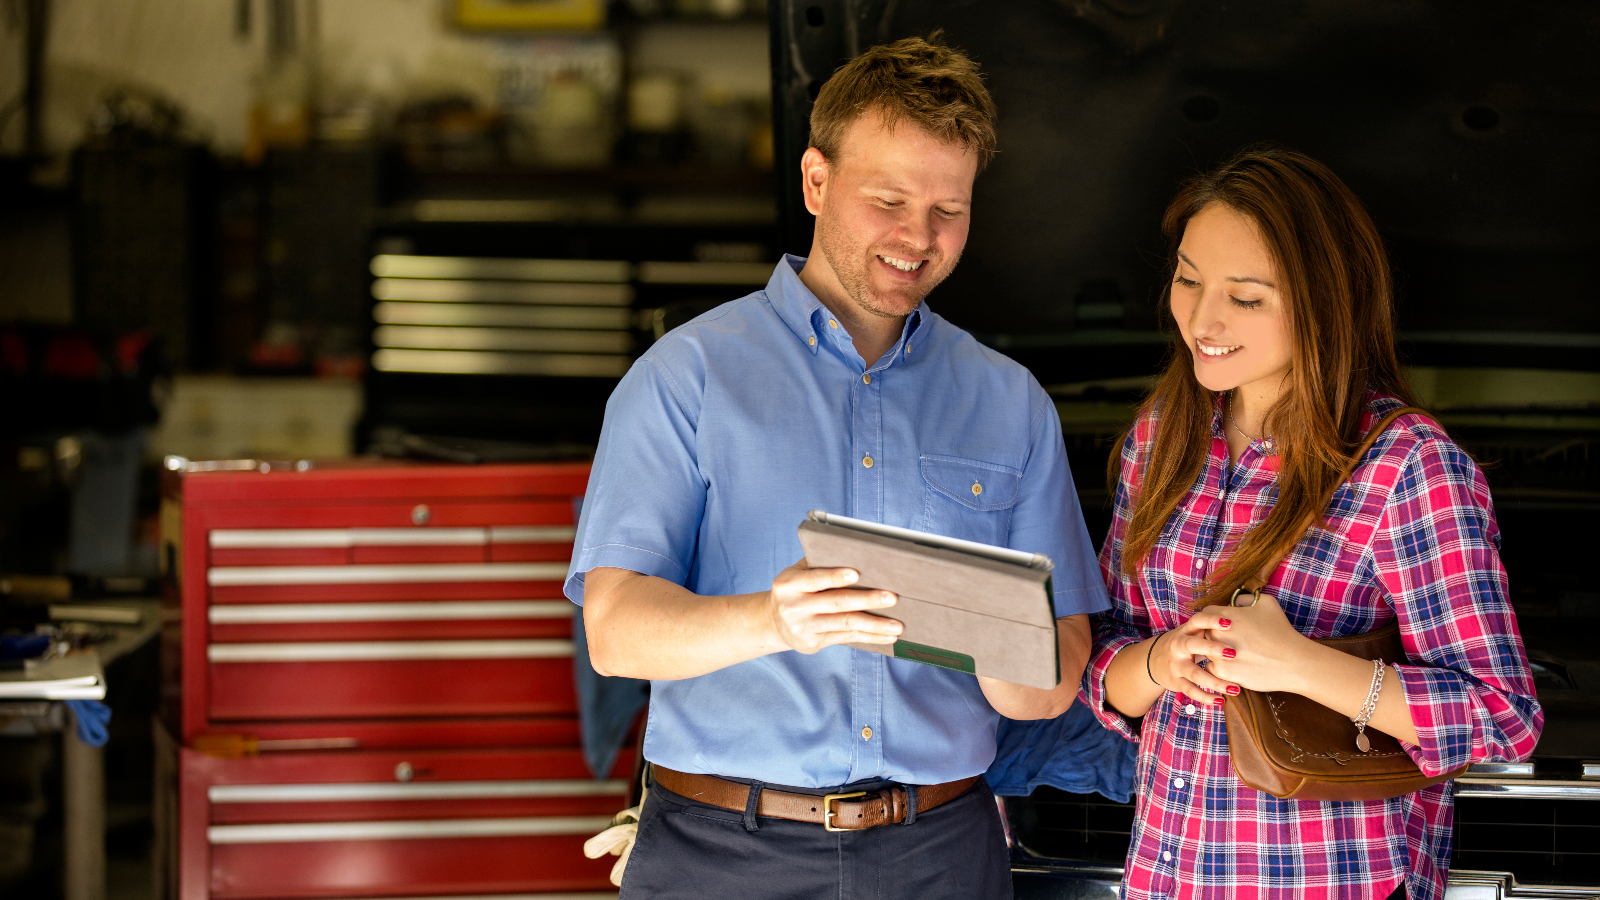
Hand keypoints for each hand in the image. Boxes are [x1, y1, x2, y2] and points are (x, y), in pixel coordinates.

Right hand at [767, 558, 901, 653]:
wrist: (773, 623)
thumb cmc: (794, 591)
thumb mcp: (795, 574)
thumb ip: (818, 564)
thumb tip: (854, 552)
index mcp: (789, 584)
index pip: (815, 578)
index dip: (835, 576)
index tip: (857, 573)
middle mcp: (794, 607)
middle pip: (836, 602)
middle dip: (867, 600)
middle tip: (892, 598)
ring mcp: (804, 627)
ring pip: (845, 624)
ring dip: (874, 625)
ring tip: (897, 625)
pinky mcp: (814, 643)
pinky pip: (847, 638)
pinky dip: (870, 637)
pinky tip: (887, 636)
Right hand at [1149, 609, 1239, 705]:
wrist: (1155, 660)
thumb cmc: (1186, 643)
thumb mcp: (1193, 631)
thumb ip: (1212, 626)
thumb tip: (1244, 609)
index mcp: (1186, 630)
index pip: (1197, 621)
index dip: (1211, 620)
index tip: (1230, 622)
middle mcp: (1178, 645)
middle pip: (1192, 645)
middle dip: (1211, 648)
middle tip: (1233, 653)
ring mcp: (1176, 664)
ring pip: (1194, 673)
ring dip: (1215, 681)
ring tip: (1235, 689)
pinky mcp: (1175, 681)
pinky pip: (1190, 690)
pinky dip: (1205, 697)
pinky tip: (1220, 700)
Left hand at [1200, 591, 1315, 693]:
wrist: (1294, 662)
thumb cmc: (1281, 631)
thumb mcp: (1266, 603)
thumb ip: (1244, 598)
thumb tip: (1234, 602)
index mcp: (1224, 616)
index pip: (1206, 615)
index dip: (1216, 620)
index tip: (1226, 627)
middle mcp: (1217, 634)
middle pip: (1205, 633)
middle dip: (1216, 636)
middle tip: (1234, 641)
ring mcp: (1218, 654)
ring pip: (1207, 651)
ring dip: (1217, 653)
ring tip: (1238, 654)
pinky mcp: (1223, 672)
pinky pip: (1212, 668)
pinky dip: (1222, 667)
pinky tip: (1238, 665)